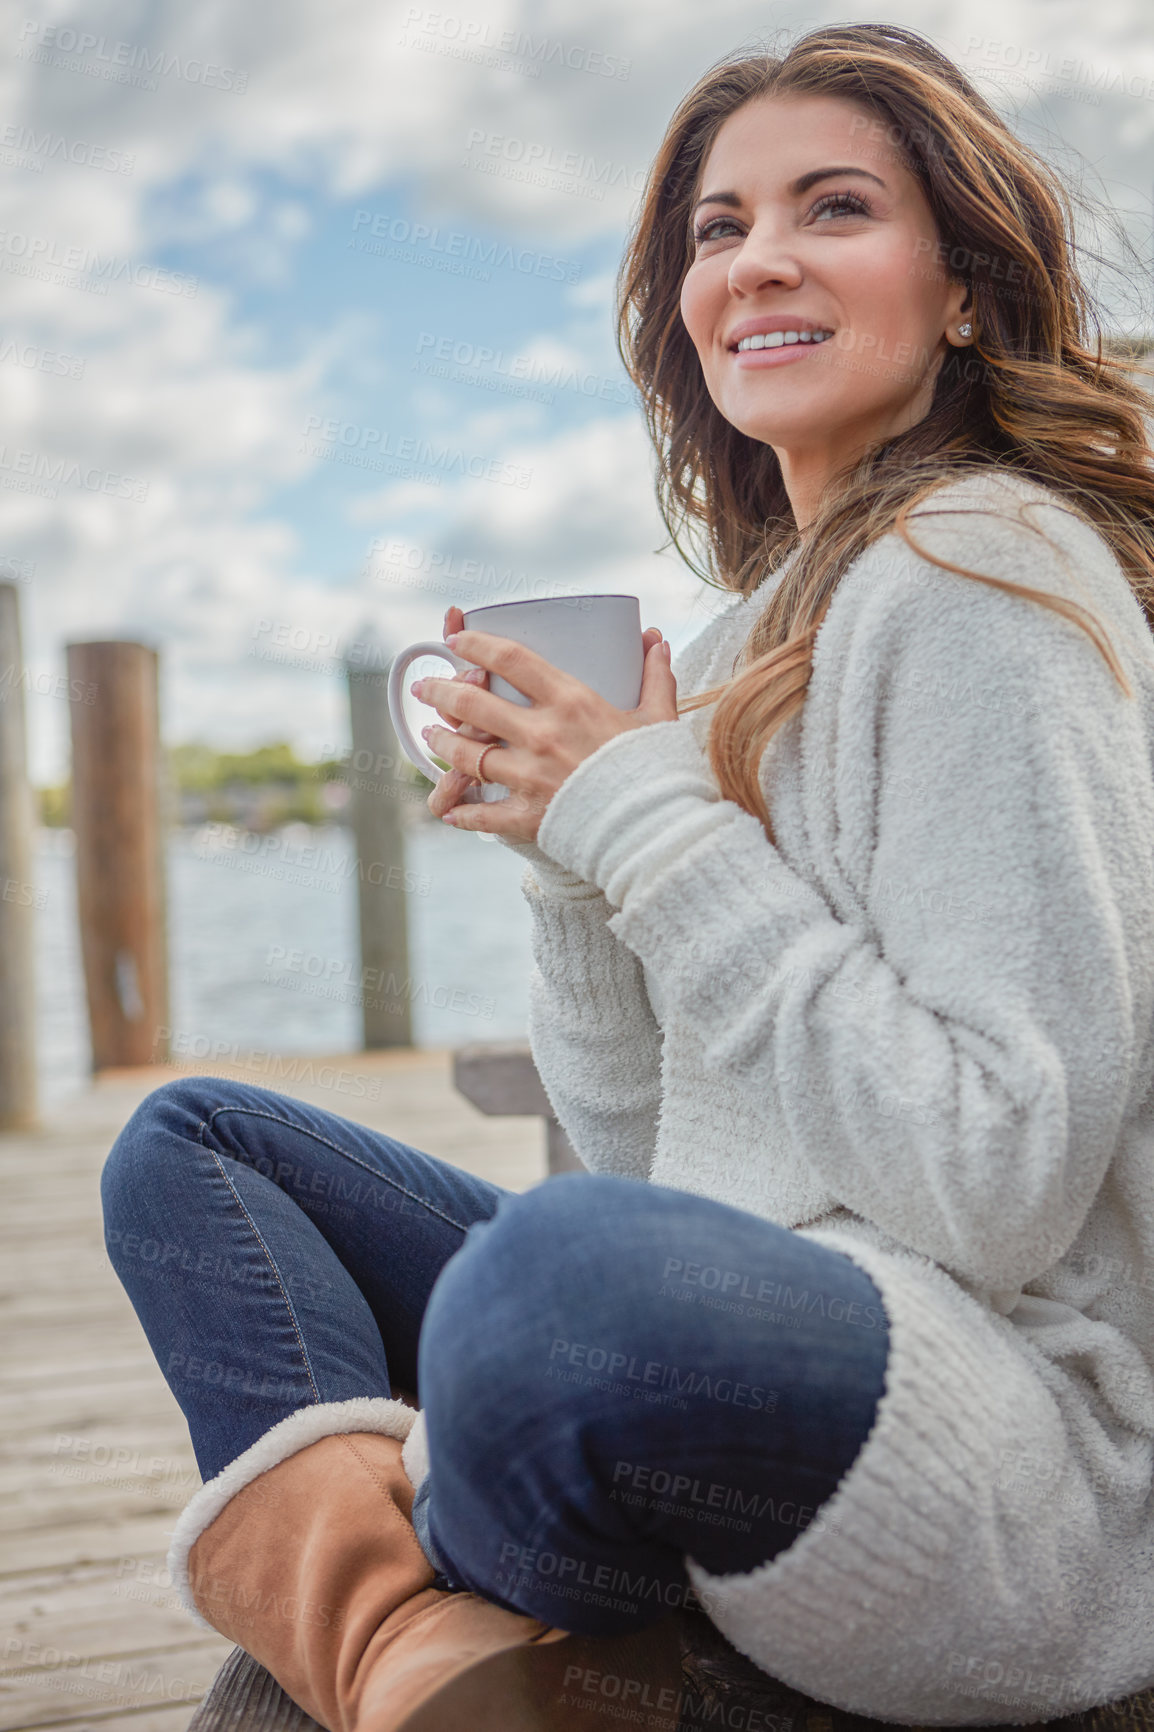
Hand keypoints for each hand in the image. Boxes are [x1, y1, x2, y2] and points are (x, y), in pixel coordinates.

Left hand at [416, 610, 676, 843]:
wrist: (658, 828)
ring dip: (442, 744)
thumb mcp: (659, 717)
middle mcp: (542, 735)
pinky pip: (481, 813)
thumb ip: (655, 677)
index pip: (511, 659)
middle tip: (425, 687)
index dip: (476, 644)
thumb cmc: (658, 770)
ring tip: (429, 736)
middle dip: (441, 692)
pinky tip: (449, 810)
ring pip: (467, 754)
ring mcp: (530, 776)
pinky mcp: (527, 816)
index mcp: (572, 702)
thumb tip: (657, 642)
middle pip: (474, 704)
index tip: (455, 639)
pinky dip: (461, 813)